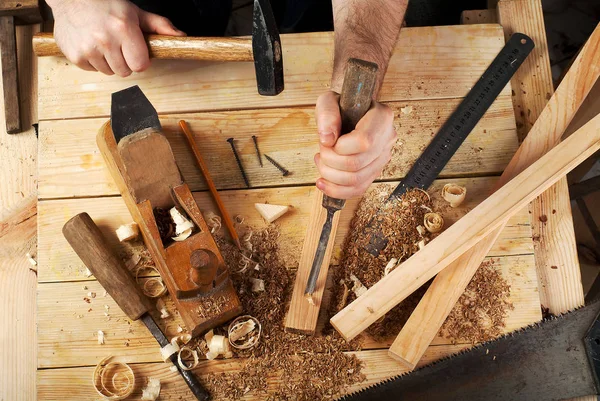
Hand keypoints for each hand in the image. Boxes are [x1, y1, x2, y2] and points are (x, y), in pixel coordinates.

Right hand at [48, 0, 185, 75]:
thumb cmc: (104, 5)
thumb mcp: (134, 12)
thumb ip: (158, 25)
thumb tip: (181, 36)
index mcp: (123, 28)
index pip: (141, 65)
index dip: (140, 60)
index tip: (135, 51)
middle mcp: (105, 40)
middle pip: (126, 71)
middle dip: (125, 61)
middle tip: (118, 45)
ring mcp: (88, 49)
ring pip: (110, 72)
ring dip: (109, 62)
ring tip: (104, 43)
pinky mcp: (76, 57)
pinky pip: (93, 70)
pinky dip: (94, 61)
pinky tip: (92, 45)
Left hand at [314, 91, 396, 198]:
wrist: (348, 115)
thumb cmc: (341, 107)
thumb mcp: (328, 101)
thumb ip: (327, 114)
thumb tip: (328, 139)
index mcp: (382, 117)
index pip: (364, 141)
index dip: (340, 147)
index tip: (330, 140)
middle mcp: (387, 138)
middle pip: (356, 164)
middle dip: (330, 161)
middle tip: (321, 151)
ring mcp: (383, 157)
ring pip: (356, 180)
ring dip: (330, 175)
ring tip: (322, 161)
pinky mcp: (374, 172)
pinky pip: (358, 190)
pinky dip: (337, 190)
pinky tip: (323, 182)